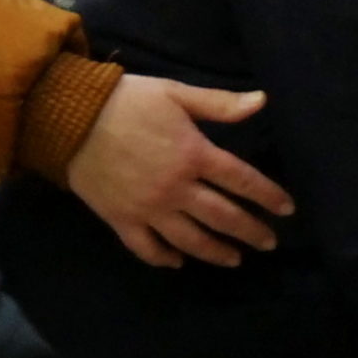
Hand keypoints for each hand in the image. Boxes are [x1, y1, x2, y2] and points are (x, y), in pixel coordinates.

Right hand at [65, 77, 293, 270]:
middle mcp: (177, 188)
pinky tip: (178, 263)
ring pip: (190, 239)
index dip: (268, 196)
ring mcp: (149, 208)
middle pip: (223, 217)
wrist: (70, 117)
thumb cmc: (127, 100)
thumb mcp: (176, 94)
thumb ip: (219, 104)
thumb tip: (262, 102)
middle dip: (250, 231)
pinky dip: (165, 259)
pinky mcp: (122, 220)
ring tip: (235, 259)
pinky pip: (147, 248)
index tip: (287, 210)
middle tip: (269, 243)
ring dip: (216, 252)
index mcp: (194, 154)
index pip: (242, 181)